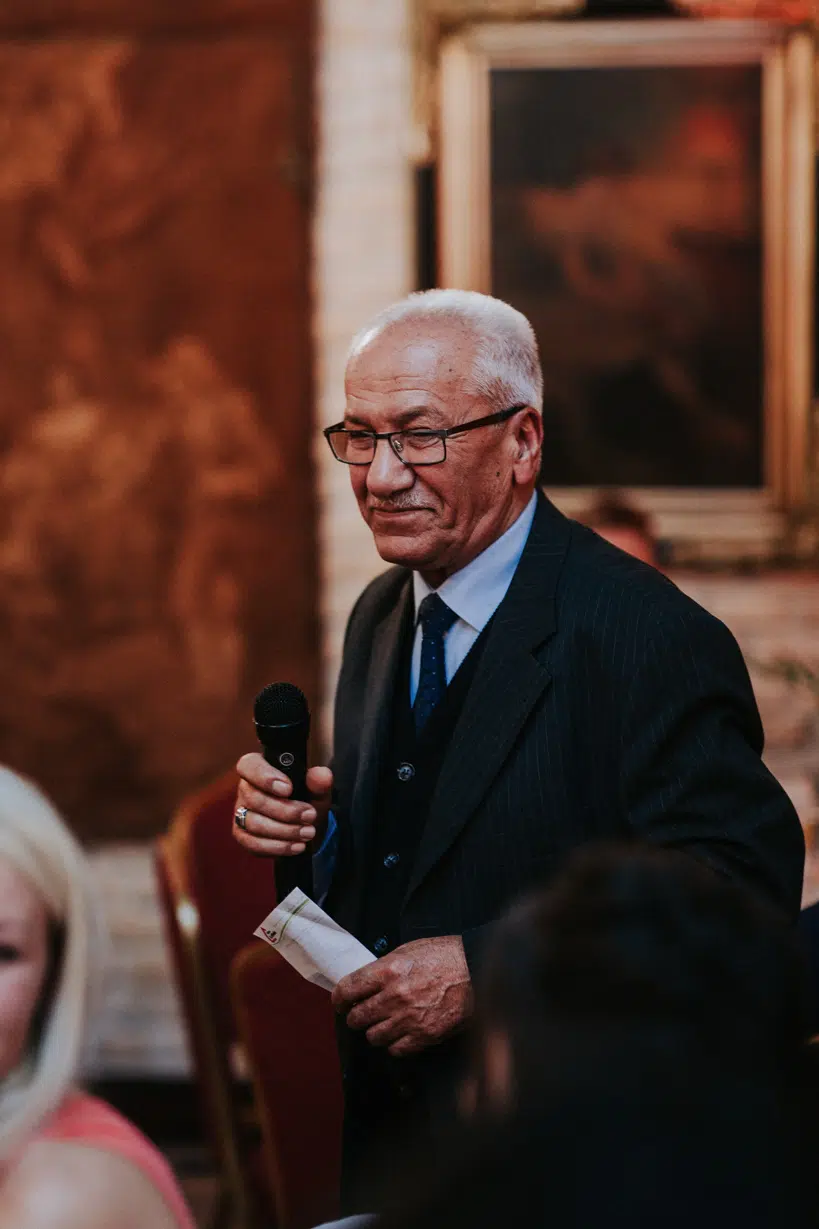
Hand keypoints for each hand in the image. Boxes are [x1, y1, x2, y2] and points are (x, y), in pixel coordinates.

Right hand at [232, 754, 332, 857]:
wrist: (306, 824)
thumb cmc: (307, 798)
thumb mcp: (317, 789)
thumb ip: (318, 781)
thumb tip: (322, 775)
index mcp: (260, 768)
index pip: (249, 765)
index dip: (264, 777)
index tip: (288, 789)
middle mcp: (246, 788)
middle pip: (254, 799)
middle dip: (285, 811)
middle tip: (310, 815)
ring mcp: (241, 812)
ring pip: (253, 823)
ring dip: (284, 831)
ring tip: (308, 832)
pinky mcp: (242, 834)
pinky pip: (252, 843)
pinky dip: (277, 846)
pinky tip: (297, 846)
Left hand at [332, 936, 472, 1056]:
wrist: (476, 970)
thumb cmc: (445, 955)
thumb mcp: (409, 950)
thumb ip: (383, 967)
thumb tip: (365, 982)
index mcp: (387, 970)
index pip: (347, 990)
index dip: (339, 999)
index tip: (340, 1003)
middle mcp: (394, 996)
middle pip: (357, 1017)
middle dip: (356, 1016)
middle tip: (361, 1014)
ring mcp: (408, 1018)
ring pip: (373, 1037)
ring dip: (375, 1031)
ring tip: (384, 1023)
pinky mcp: (424, 1035)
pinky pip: (396, 1049)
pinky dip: (395, 1044)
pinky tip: (400, 1033)